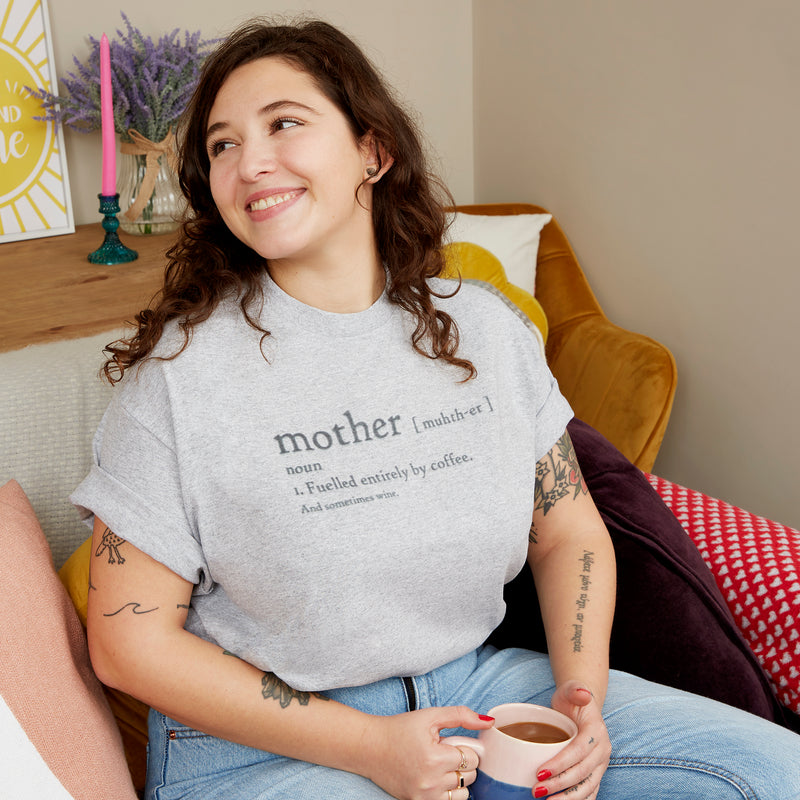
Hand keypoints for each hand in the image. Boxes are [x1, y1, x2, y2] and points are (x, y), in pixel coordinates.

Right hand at [359, 706, 490, 799]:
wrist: (370, 748)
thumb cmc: (400, 729)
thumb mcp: (430, 715)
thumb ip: (461, 716)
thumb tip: (490, 723)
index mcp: (435, 758)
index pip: (472, 758)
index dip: (465, 747)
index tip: (452, 742)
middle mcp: (430, 781)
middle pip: (470, 776)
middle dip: (462, 762)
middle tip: (444, 751)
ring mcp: (424, 796)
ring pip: (463, 793)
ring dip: (457, 779)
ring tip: (440, 765)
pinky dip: (447, 790)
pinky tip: (435, 777)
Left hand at [532, 681, 610, 798]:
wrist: (581, 706)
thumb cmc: (571, 699)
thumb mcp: (570, 689)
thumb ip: (575, 689)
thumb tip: (583, 693)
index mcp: (597, 732)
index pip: (579, 752)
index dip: (561, 764)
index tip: (540, 772)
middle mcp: (602, 751)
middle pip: (582, 773)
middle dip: (560, 784)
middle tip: (537, 790)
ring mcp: (600, 765)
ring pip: (587, 787)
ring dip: (568, 798)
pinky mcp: (595, 774)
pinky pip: (589, 791)